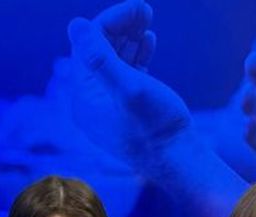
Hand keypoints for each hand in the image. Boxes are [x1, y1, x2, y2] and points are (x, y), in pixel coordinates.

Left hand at [56, 0, 192, 165]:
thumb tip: (75, 24)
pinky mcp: (126, 111)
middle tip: (146, 10)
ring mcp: (109, 108)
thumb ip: (100, 57)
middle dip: (120, 28)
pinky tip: (148, 41)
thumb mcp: (129, 87)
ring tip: (148, 21)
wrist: (180, 162)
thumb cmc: (157, 127)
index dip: (111, 22)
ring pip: (113, 63)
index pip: (88, 47)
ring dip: (129, 39)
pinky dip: (136, 57)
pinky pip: (125, 76)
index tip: (139, 8)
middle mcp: (91, 103)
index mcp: (84, 98)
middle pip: (99, 53)